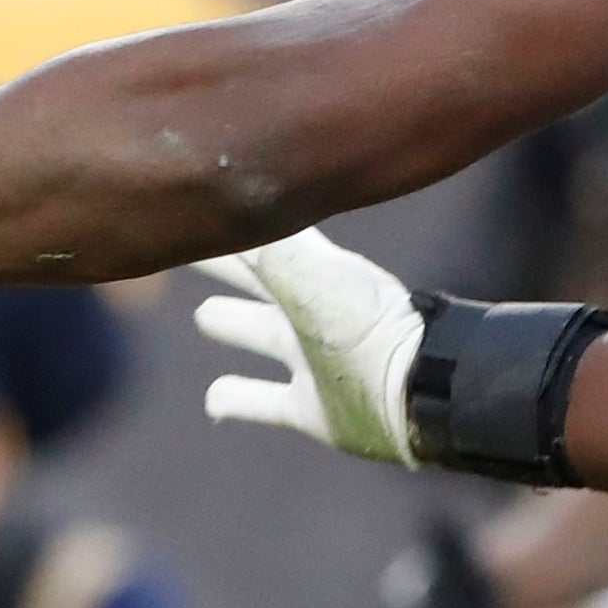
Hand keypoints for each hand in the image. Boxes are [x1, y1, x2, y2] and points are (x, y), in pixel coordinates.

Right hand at [190, 227, 422, 466]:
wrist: (418, 392)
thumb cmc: (366, 324)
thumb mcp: (307, 273)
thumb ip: (260, 242)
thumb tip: (208, 199)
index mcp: (312, 271)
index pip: (259, 236)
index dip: (227, 224)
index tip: (191, 204)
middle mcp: (310, 310)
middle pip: (257, 279)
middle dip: (227, 263)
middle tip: (189, 249)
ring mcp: (311, 360)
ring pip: (259, 334)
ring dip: (233, 324)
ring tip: (205, 316)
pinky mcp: (311, 408)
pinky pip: (261, 402)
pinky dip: (235, 400)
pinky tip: (213, 401)